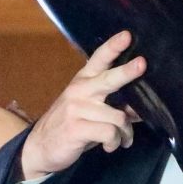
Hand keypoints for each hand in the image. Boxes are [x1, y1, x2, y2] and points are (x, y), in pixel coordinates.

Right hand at [19, 31, 144, 179]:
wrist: (40, 148)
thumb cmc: (72, 126)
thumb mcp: (90, 111)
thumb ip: (112, 105)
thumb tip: (140, 109)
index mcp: (83, 81)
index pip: (98, 59)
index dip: (113, 47)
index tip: (127, 35)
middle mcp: (80, 91)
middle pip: (108, 79)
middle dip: (127, 72)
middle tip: (142, 63)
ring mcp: (76, 109)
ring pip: (118, 117)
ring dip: (125, 133)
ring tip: (123, 139)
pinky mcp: (76, 128)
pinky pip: (109, 133)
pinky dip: (115, 142)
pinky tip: (109, 146)